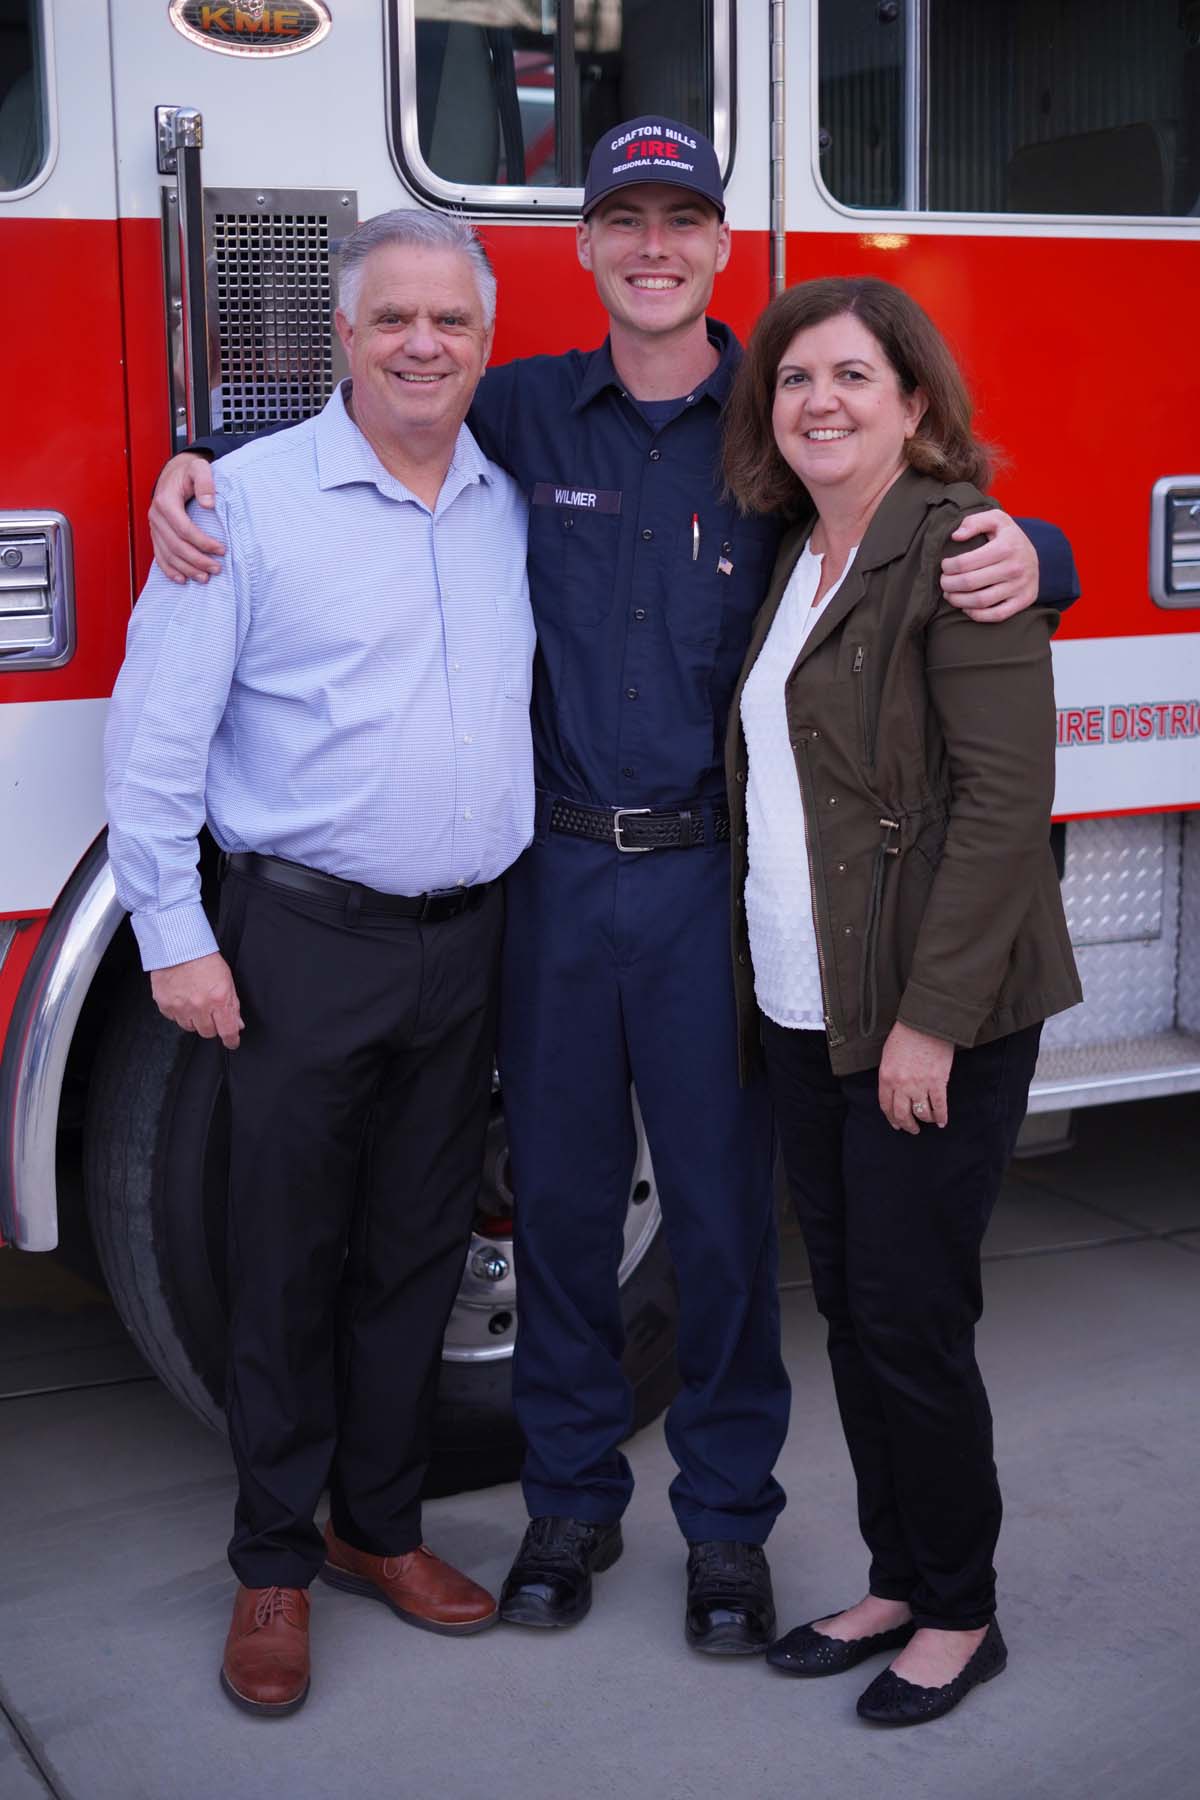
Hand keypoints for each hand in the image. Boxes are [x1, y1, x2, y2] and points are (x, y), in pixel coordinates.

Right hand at [149, 454, 224, 583]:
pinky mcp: (156, 534)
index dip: (203, 542)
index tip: (222, 550)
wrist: (173, 473)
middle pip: (176, 546)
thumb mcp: (199, 468)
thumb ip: (205, 482)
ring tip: (205, 578)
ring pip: (168, 554)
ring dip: (186, 569)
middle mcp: (156, 516)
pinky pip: (159, 556)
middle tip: (217, 569)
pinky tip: (182, 579)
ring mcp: (154, 527)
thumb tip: (209, 504)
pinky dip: (170, 570)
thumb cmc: (188, 472)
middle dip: (197, 560)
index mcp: (165, 501)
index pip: (184, 529)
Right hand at [150, 953, 243, 1048]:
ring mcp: (180, 1007)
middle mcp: (199, 1006)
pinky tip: (182, 998)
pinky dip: (179, 1012)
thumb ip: (232, 1005)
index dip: (231, 1040)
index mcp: (218, 999)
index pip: (227, 1031)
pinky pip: (174, 1018)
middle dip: (211, 1025)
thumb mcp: (226, 980)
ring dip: (194, 1019)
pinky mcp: (165, 1005)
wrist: (178, 946)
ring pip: (190, 1027)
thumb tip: (237, 1023)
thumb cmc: (203, 959)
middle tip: (210, 1012)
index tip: (232, 1042)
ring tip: (194, 1001)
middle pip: (207, 1032)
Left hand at [878, 1021, 953, 1132]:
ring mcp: (920, 1085)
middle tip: (912, 1129)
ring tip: (928, 1122)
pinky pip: (939, 1106)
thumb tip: (894, 1089)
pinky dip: (941, 1117)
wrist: (925, 1023)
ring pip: (921, 1113)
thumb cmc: (906, 1035)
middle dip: (907, 1125)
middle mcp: (901, 1085)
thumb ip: (890, 1074)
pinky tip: (941, 1122)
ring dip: (925, 1120)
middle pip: (902, 1113)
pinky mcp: (938, 1082)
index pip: (886, 1105)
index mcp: (886, 1077)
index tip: (896, 1124)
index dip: (891, 1118)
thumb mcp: (888, 1055)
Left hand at [940, 510, 1037, 621]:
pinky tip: (966, 607)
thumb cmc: (1008, 537)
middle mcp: (1015, 567)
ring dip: (957, 601)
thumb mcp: (995, 519)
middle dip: (948, 584)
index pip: (964, 562)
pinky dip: (977, 615)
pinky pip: (996, 615)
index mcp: (1006, 546)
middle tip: (943, 582)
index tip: (944, 566)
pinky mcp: (1024, 601)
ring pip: (980, 601)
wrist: (1036, 554)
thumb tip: (956, 536)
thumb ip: (974, 521)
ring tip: (950, 595)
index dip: (948, 567)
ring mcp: (1020, 586)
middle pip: (969, 583)